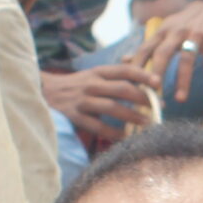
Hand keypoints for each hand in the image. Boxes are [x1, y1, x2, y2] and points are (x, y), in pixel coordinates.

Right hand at [40, 63, 161, 135]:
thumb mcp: (93, 74)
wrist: (43, 92)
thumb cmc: (76, 85)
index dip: (143, 75)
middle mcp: (91, 84)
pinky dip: (113, 133)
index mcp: (97, 72)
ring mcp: (82, 100)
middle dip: (142, 98)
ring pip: (111, 107)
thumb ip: (114, 73)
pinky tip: (125, 137)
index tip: (159, 82)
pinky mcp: (74, 116)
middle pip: (121, 89)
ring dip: (132, 116)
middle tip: (158, 106)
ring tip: (147, 122)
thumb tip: (138, 65)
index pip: (124, 70)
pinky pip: (97, 126)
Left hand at [140, 0, 202, 102]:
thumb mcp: (165, 31)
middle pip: (163, 53)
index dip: (137, 66)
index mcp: (162, 32)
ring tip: (180, 99)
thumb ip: (148, 47)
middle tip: (152, 93)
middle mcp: (177, 31)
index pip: (145, 49)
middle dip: (156, 73)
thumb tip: (124, 60)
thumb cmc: (186, 24)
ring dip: (183, 80)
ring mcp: (196, 34)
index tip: (132, 86)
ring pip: (187, 59)